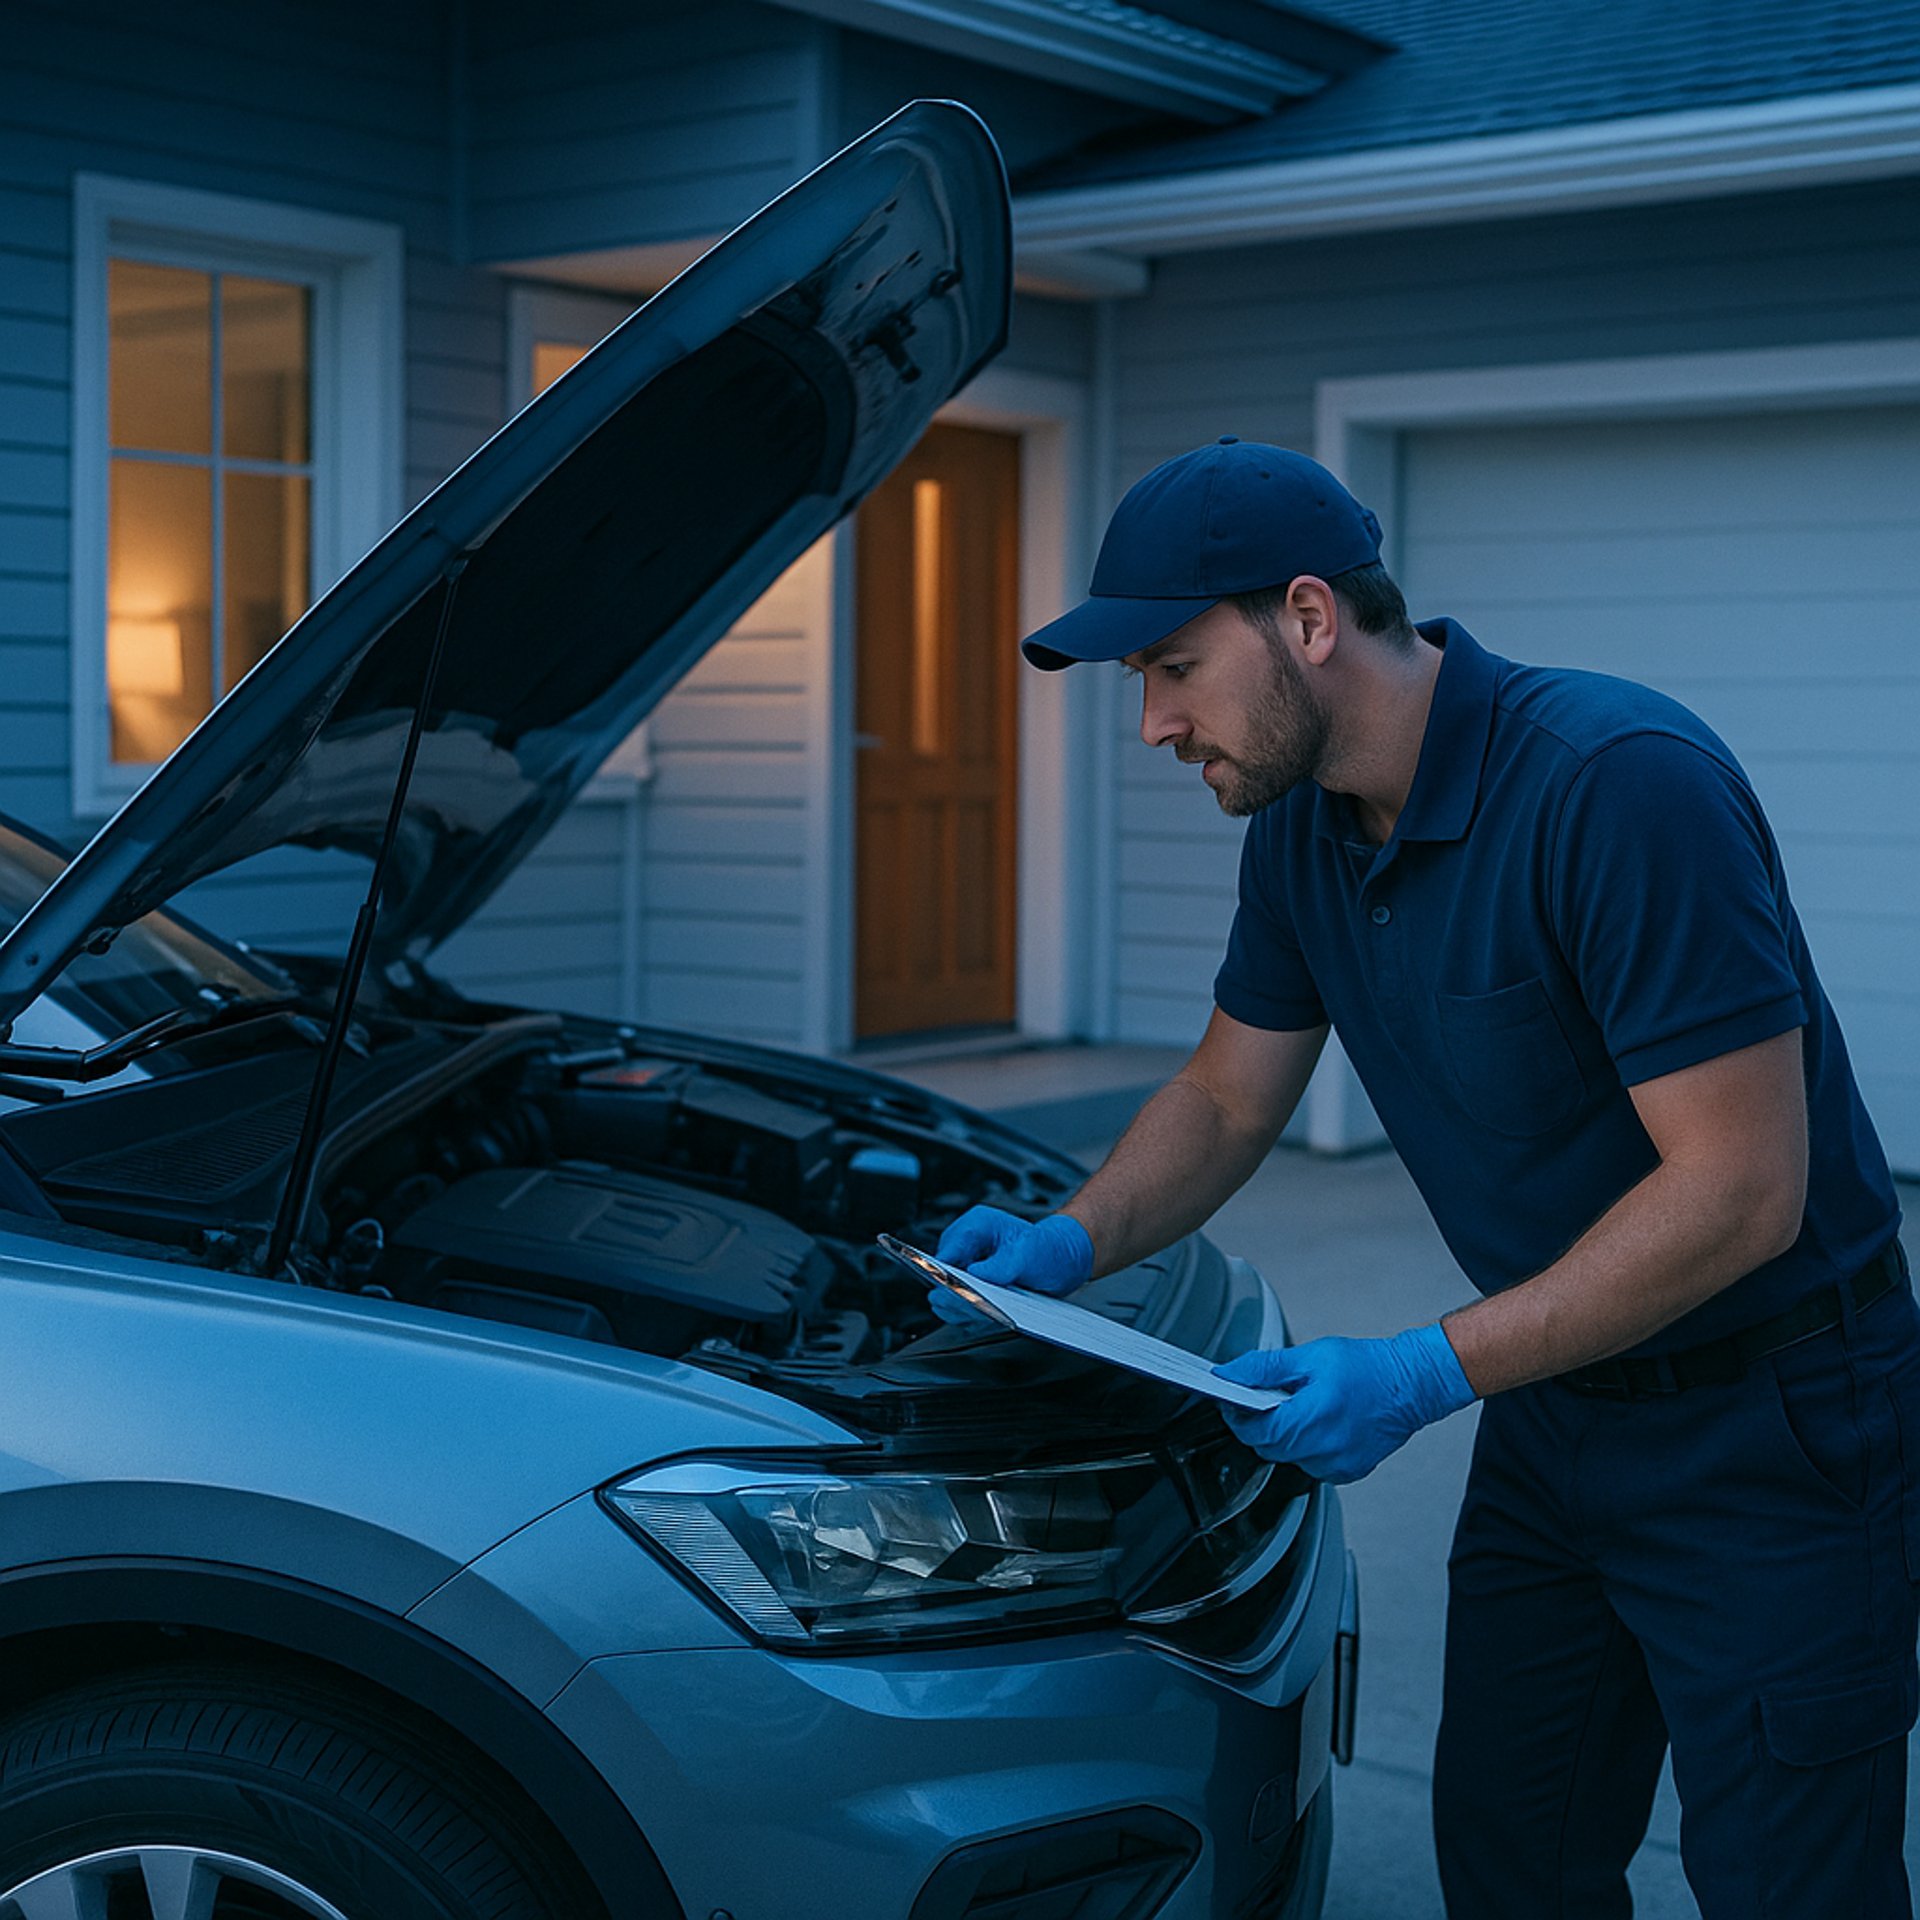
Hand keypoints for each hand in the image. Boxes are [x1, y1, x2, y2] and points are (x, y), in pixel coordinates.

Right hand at [927, 1207, 1093, 1323]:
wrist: (1065, 1260)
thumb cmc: (1050, 1249)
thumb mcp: (1030, 1254)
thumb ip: (1003, 1264)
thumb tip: (977, 1275)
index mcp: (977, 1226)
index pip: (946, 1253)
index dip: (945, 1275)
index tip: (952, 1295)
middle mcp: (969, 1245)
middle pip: (944, 1275)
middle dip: (956, 1295)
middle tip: (973, 1310)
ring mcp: (970, 1264)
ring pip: (951, 1292)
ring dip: (964, 1307)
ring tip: (983, 1315)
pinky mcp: (976, 1283)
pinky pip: (964, 1301)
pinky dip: (972, 1312)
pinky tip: (987, 1317)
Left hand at [1212, 1324, 1475, 1483]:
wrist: (1411, 1384)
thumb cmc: (1366, 1367)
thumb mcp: (1309, 1356)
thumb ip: (1264, 1368)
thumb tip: (1230, 1373)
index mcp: (1311, 1418)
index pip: (1255, 1431)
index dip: (1238, 1415)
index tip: (1234, 1399)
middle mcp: (1324, 1448)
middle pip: (1268, 1447)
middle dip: (1260, 1424)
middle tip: (1271, 1397)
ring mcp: (1337, 1465)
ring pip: (1288, 1458)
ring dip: (1285, 1437)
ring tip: (1304, 1408)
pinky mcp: (1348, 1472)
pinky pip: (1310, 1464)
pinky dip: (1307, 1447)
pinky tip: (1321, 1425)